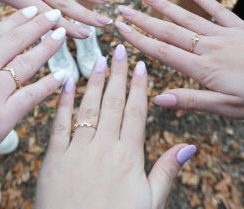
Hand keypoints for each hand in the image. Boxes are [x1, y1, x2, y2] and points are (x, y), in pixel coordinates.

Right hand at [0, 8, 72, 178]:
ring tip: (62, 37)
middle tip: (55, 15)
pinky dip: (48, 86)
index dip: (16, 22)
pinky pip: (31, 98)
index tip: (31, 12)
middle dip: (38, 27)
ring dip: (47, 49)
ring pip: (27, 65)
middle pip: (14, 43)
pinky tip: (63, 77)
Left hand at [36, 46, 194, 208]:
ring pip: (88, 108)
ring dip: (94, 81)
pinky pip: (59, 124)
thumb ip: (167, 171)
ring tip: (99, 59)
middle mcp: (104, 148)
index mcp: (129, 157)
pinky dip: (62, 102)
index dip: (139, 87)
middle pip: (113, 103)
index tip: (141, 66)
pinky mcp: (54, 159)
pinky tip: (66, 83)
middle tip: (120, 49)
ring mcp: (77, 152)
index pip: (136, 112)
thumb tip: (189, 147)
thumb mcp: (150, 202)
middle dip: (118, 74)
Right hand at [114, 0, 243, 119]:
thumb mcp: (231, 108)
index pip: (164, 51)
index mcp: (205, 68)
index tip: (120, 28)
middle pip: (169, 31)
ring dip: (163, 6)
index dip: (140, 40)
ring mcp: (226, 34)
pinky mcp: (242, 27)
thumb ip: (193, 100)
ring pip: (187, 17)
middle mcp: (210, 46)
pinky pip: (216, 8)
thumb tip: (158, 98)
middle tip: (121, 8)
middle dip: (143, 20)